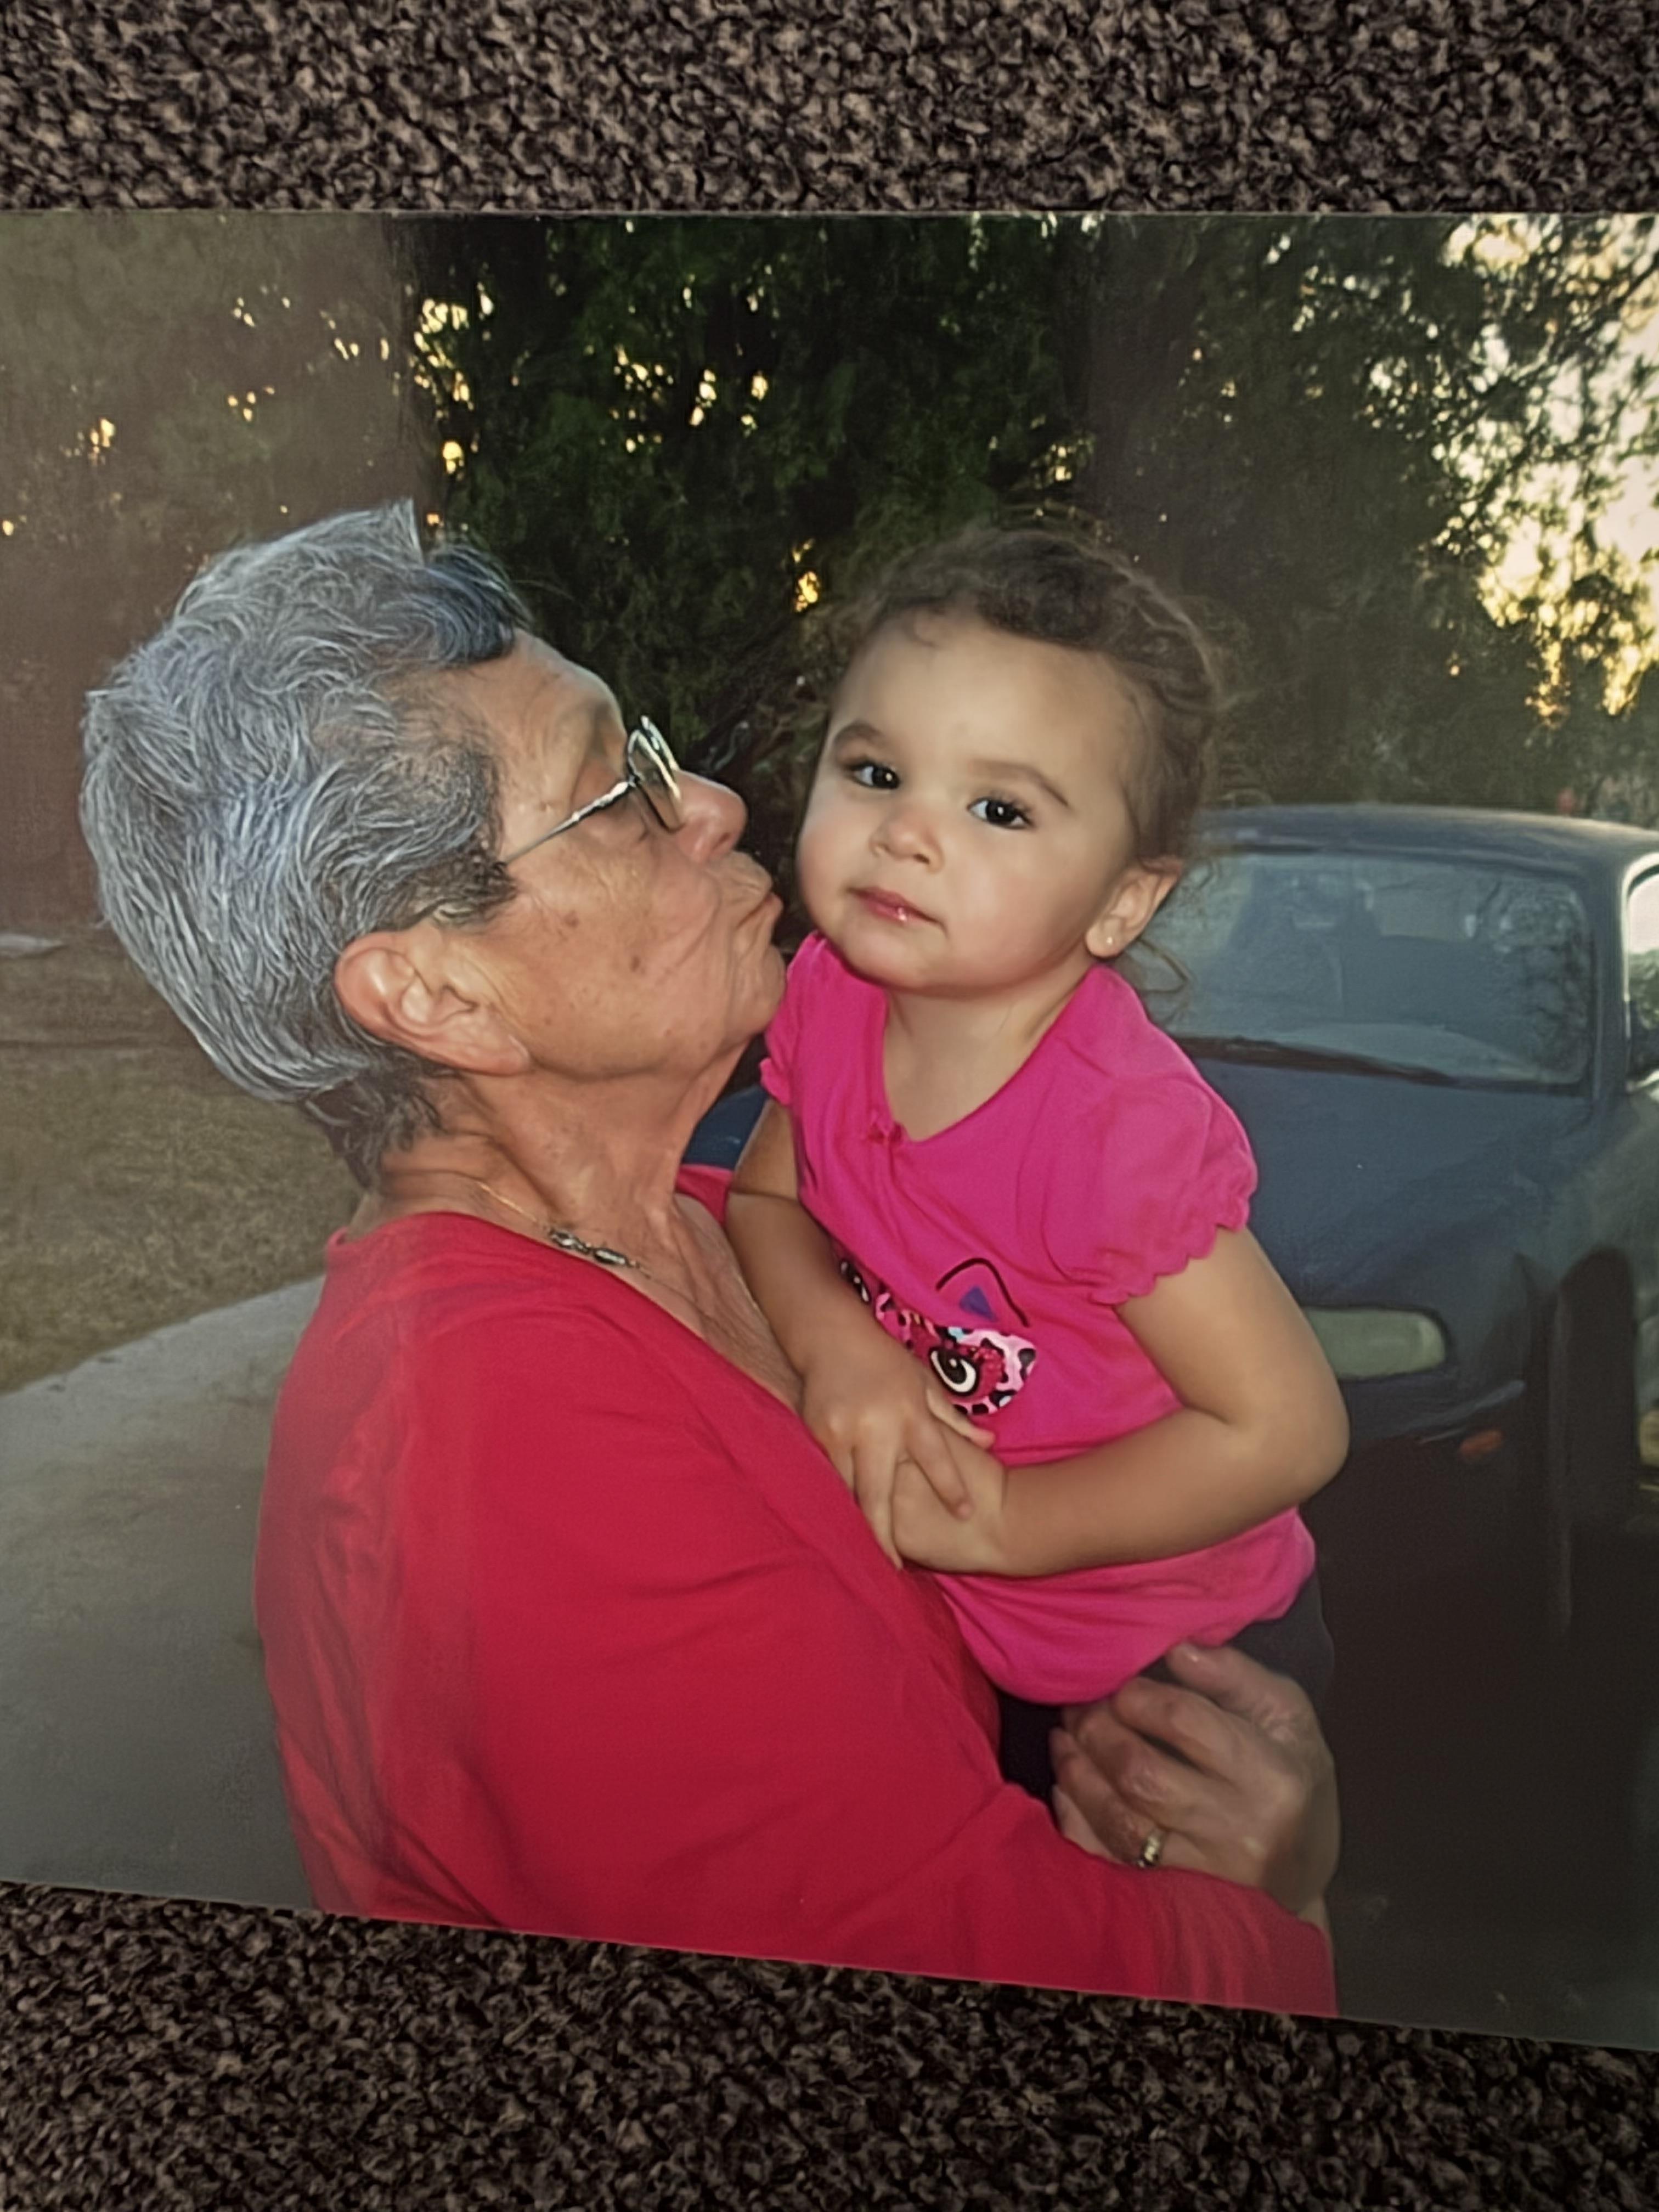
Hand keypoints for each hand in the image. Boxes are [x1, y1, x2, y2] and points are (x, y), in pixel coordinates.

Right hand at [801, 1324, 992, 1567]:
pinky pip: (827, 1475)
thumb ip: (953, 1418)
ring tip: (865, 1553)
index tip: (966, 1516)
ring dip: (856, 1521)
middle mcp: (874, 1426)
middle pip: (878, 1492)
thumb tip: (990, 1444)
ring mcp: (840, 1431)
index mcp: (909, 1412)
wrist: (830, 1335)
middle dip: (883, 1534)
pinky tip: (841, 1519)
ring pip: (847, 1490)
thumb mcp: (923, 1383)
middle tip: (892, 1567)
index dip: (951, 1488)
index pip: (935, 1458)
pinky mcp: (814, 1433)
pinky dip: (837, 1498)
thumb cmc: (884, 1361)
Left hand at [1048, 1641, 1338, 1921]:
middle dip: (1098, 1730)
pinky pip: (1106, 1860)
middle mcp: (1236, 1829)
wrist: (1301, 1875)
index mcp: (1270, 1776)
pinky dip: (1075, 1820)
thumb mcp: (1287, 1716)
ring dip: (1077, 1771)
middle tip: (1081, 1705)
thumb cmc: (1292, 1779)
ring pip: (1118, 1821)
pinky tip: (1066, 1787)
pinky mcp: (1171, 1900)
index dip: (1139, 1694)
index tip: (1121, 1681)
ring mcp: (1201, 1873)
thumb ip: (1235, 1676)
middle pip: (1142, 1774)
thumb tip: (1178, 1647)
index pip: (1185, 1722)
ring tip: (1066, 1736)